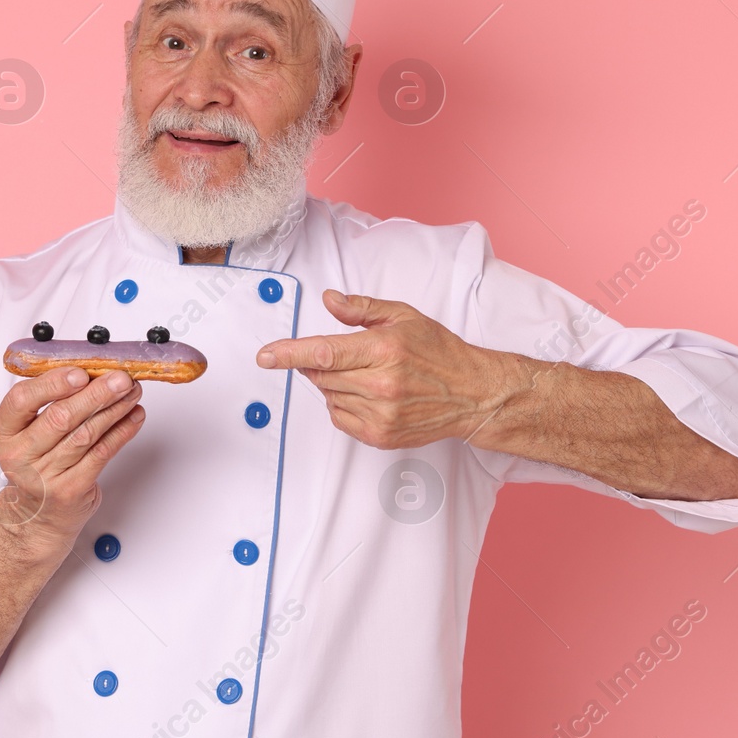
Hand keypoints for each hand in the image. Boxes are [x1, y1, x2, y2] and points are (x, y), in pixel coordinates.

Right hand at [0, 367, 145, 544]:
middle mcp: (20, 455)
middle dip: (96, 394)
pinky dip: (122, 432)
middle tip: (120, 378)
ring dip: (114, 410)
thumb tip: (91, 372)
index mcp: (5, 432)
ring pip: (86, 434)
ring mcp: (44, 476)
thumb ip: (49, 402)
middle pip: (60, 417)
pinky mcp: (71, 490)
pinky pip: (101, 454)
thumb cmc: (37, 465)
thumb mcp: (27, 433)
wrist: (37, 517)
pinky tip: (133, 417)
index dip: (52, 384)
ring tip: (132, 393)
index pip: (21, 400)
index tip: (80, 372)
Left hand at [256, 289, 527, 449]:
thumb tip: (328, 300)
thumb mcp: (403, 316)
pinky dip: (342, 404)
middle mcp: (380, 385)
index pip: (323, 353)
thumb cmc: (439, 352)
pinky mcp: (380, 436)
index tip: (265, 356)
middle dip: (316, 364)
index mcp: (383, 350)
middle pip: (320, 376)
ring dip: (333, 384)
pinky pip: (339, 418)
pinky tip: (366, 394)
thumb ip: (360, 308)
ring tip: (364, 374)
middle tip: (339, 355)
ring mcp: (380, 415)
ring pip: (328, 396)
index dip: (288, 354)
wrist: (471, 394)